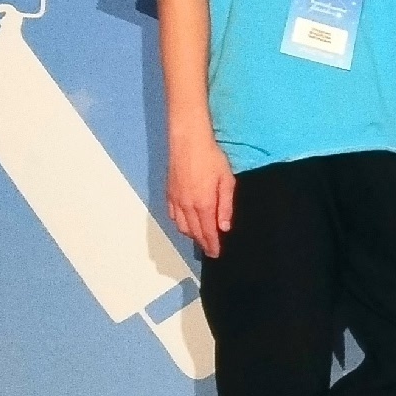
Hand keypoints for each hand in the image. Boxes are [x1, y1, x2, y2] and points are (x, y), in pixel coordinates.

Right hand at [167, 129, 235, 259]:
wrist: (188, 142)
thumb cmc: (212, 158)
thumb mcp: (226, 181)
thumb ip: (225, 206)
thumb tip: (224, 228)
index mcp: (203, 204)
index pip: (207, 232)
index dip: (212, 245)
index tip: (216, 254)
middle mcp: (187, 206)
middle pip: (194, 232)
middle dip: (202, 243)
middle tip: (210, 250)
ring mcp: (176, 200)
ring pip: (182, 226)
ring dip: (191, 235)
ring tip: (200, 239)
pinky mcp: (169, 193)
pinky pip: (173, 216)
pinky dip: (180, 224)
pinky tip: (185, 224)